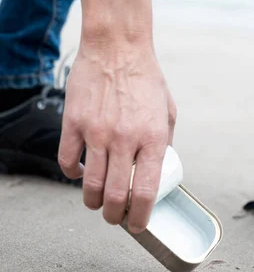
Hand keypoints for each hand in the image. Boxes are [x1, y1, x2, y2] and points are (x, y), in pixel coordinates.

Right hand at [58, 0, 176, 232]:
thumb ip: (165, 142)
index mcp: (153, 138)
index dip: (140, 218)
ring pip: (88, 186)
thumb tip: (157, 170)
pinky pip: (67, 161)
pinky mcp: (74, 122)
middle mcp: (125, 139)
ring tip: (96, 201)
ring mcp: (96, 132)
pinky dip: (72, 174)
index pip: (144, 193)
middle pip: (114, 197)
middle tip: (115, 216)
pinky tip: (79, 172)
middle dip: (114, 216)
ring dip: (92, 202)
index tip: (137, 225)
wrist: (118, 47)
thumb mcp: (168, 110)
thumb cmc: (146, 78)